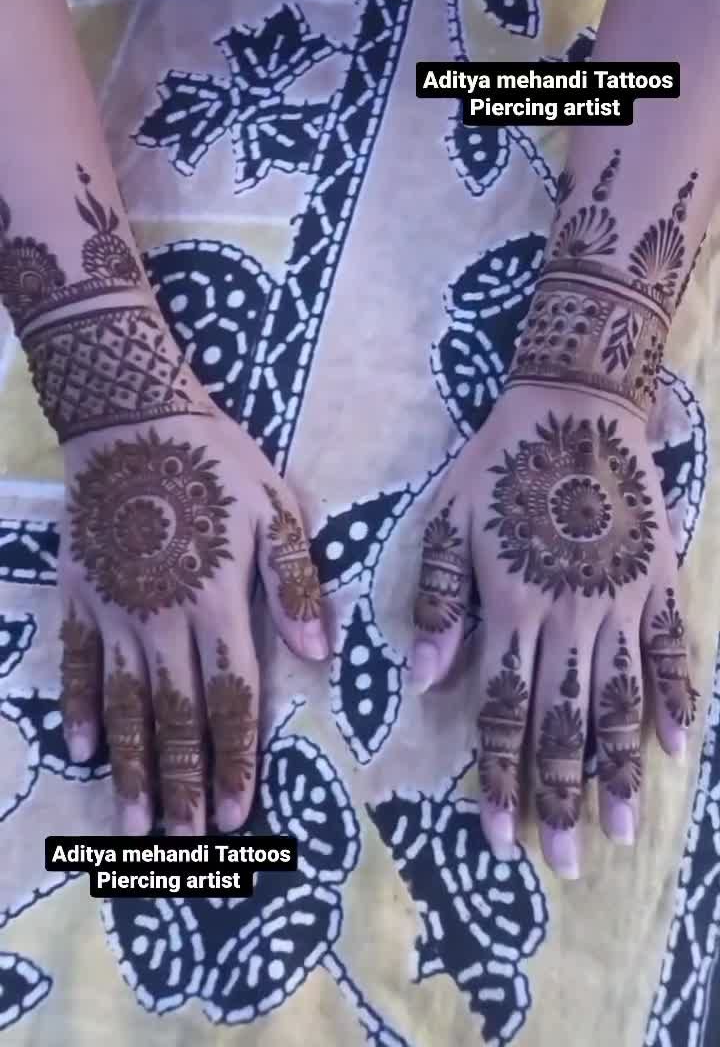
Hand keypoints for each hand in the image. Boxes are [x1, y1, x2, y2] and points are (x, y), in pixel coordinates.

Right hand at [57, 399, 328, 836]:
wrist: (130, 420)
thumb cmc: (214, 462)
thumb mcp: (276, 509)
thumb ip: (295, 584)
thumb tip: (319, 654)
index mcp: (220, 603)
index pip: (232, 698)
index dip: (236, 760)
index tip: (237, 815)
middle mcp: (165, 621)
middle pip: (178, 717)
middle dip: (185, 785)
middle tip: (187, 845)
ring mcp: (117, 613)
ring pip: (126, 706)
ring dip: (132, 770)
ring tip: (134, 828)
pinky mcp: (82, 597)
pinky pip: (78, 665)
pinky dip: (80, 709)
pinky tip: (83, 750)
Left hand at [409, 384, 698, 877]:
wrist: (574, 409)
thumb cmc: (500, 464)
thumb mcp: (448, 522)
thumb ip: (440, 601)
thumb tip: (423, 678)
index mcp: (511, 607)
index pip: (503, 710)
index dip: (500, 775)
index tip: (498, 834)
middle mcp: (568, 617)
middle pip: (563, 721)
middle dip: (558, 794)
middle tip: (560, 859)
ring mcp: (620, 602)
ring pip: (620, 701)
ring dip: (617, 768)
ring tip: (619, 828)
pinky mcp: (658, 581)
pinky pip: (672, 651)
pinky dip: (677, 700)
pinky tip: (676, 747)